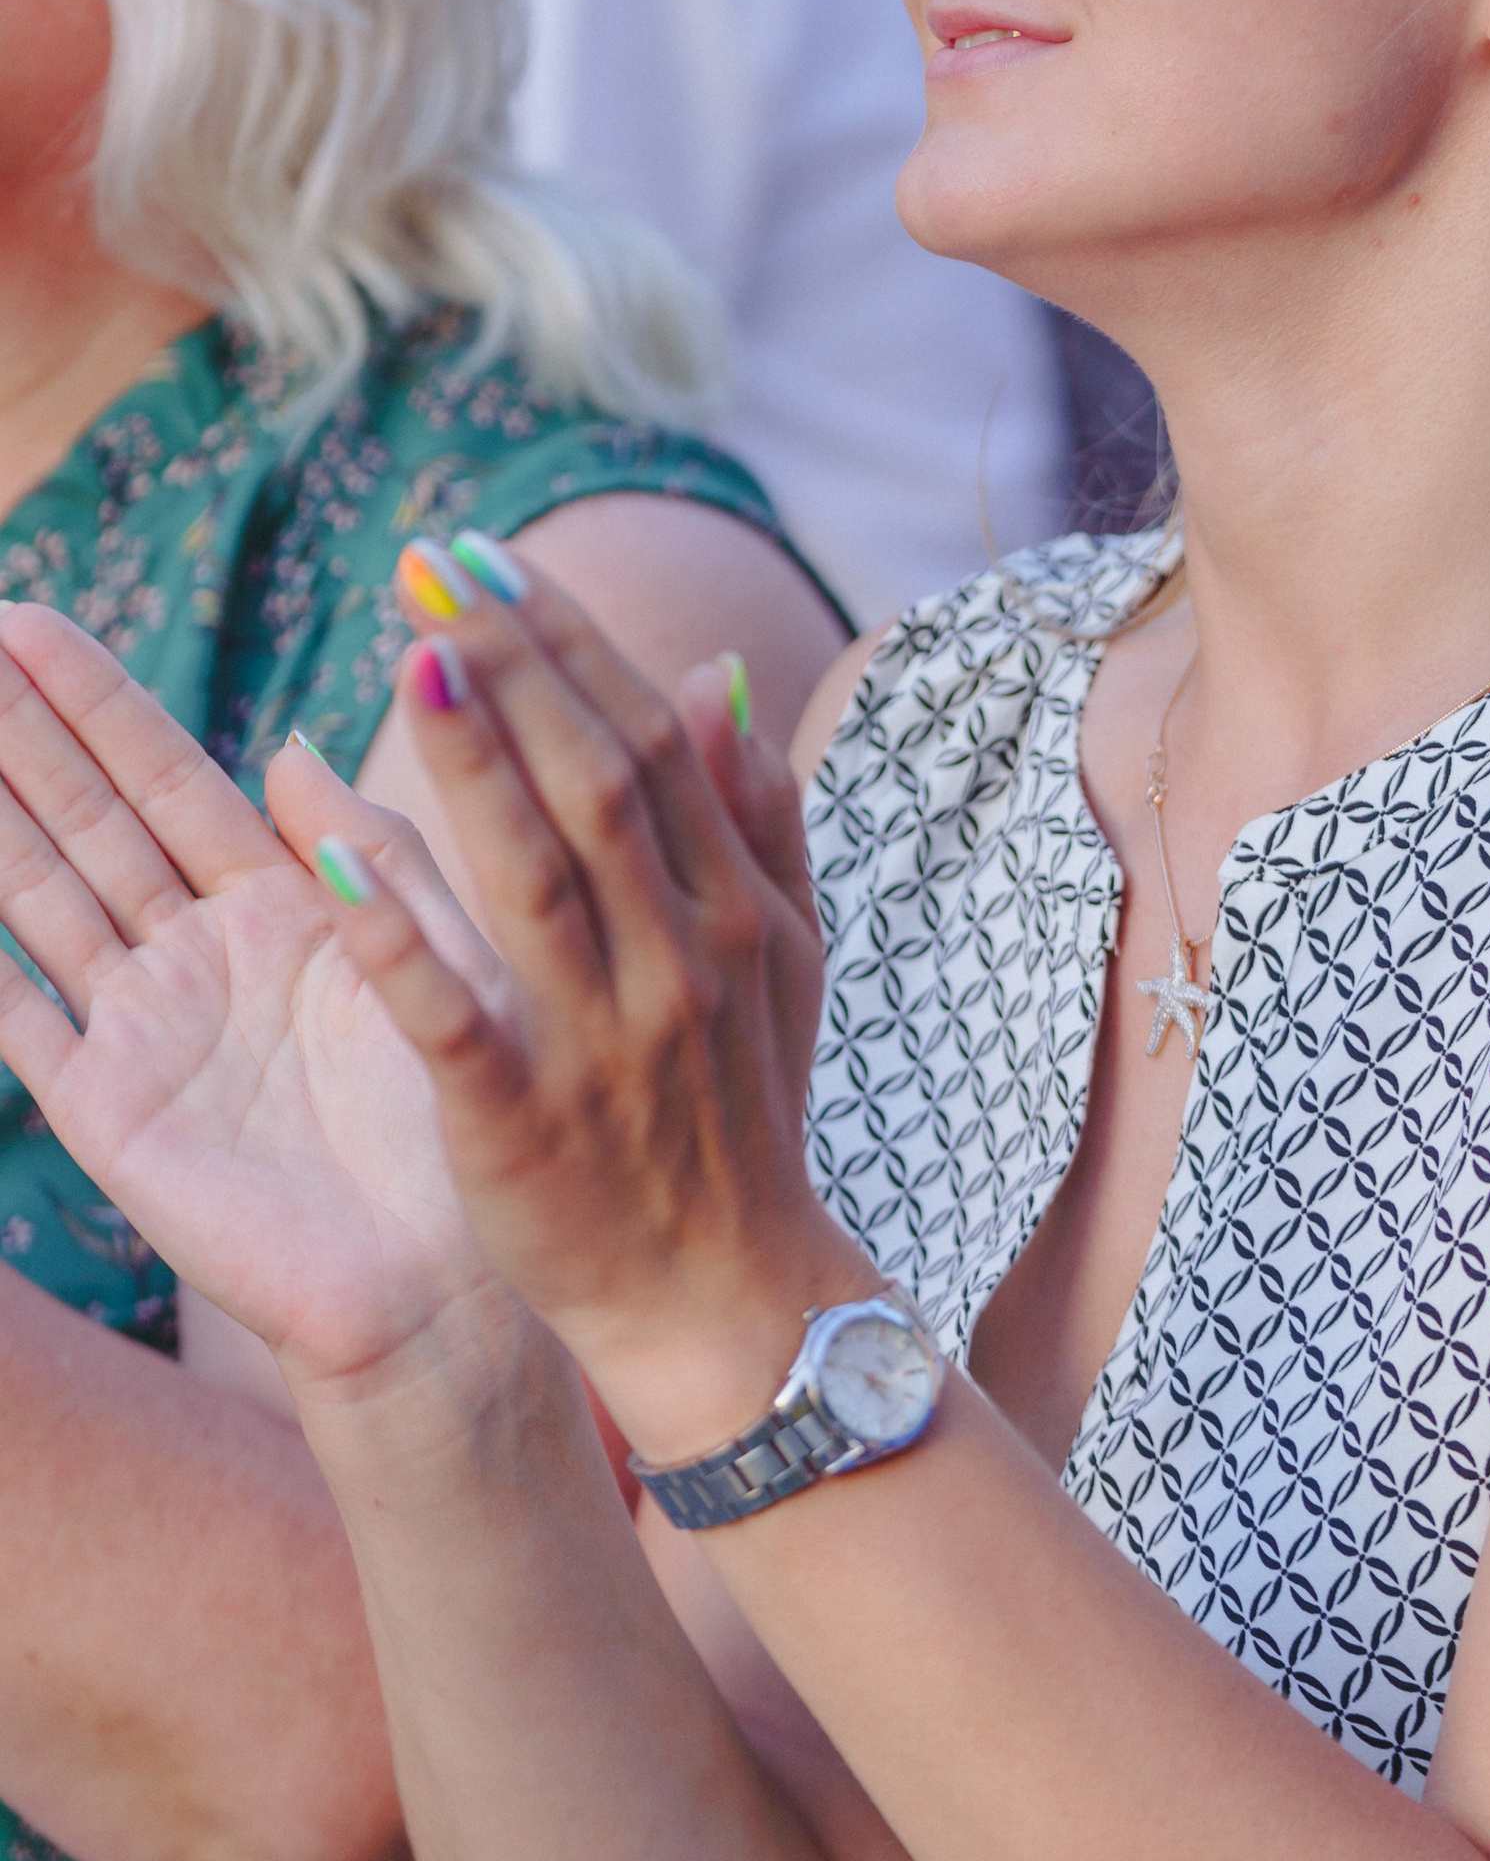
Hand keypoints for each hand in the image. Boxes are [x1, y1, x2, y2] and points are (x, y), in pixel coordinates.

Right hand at [0, 606, 497, 1387]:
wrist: (442, 1286)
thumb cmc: (460, 1127)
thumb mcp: (435, 963)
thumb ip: (374, 858)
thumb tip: (289, 745)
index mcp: (283, 907)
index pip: (170, 779)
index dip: (99, 702)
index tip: (28, 618)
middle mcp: (198, 955)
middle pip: (87, 817)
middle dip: (19, 730)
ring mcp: (143, 1029)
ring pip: (39, 893)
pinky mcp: (108, 1111)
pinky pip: (16, 1020)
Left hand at [303, 544, 852, 1452]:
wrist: (730, 1304)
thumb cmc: (742, 1121)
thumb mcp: (784, 961)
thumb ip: (757, 817)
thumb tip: (716, 674)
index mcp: (732, 909)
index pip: (647, 740)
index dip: (567, 641)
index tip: (489, 555)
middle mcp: (678, 959)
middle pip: (594, 781)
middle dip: (515, 662)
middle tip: (435, 561)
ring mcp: (605, 1041)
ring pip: (534, 875)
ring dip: (473, 759)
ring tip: (410, 654)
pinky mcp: (524, 1120)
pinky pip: (454, 1014)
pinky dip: (398, 937)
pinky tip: (333, 858)